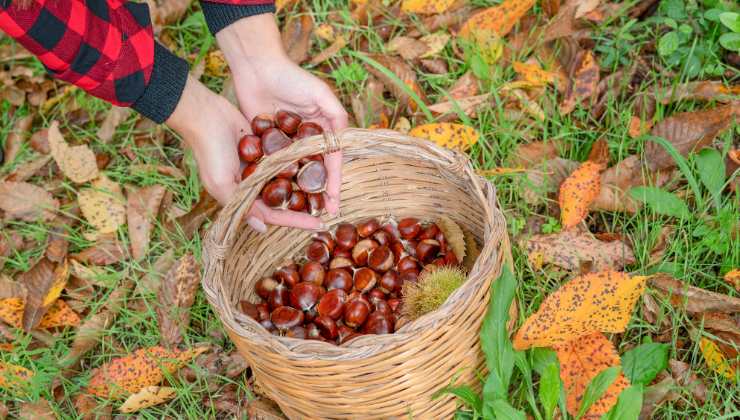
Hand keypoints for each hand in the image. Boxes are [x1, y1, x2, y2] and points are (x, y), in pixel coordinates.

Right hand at [166, 75, 325, 231]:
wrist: (205, 115)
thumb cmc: (209, 151)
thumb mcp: (222, 183)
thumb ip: (242, 206)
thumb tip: (262, 229)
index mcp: (243, 196)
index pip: (275, 215)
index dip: (297, 221)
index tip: (320, 224)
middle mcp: (254, 183)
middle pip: (285, 199)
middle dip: (305, 205)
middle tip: (330, 208)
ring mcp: (261, 165)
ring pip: (289, 179)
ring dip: (306, 183)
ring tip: (329, 187)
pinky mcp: (266, 147)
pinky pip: (287, 158)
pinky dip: (301, 161)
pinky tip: (321, 162)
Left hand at [216, 14, 348, 218]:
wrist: (255, 67)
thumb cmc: (291, 77)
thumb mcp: (320, 94)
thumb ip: (336, 116)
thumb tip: (345, 143)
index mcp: (322, 129)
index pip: (331, 161)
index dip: (334, 182)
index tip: (335, 202)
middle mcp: (306, 139)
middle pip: (315, 172)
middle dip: (320, 194)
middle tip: (322, 215)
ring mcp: (286, 143)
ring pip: (295, 173)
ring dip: (299, 193)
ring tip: (302, 214)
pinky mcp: (266, 144)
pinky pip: (273, 166)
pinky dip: (276, 181)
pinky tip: (277, 199)